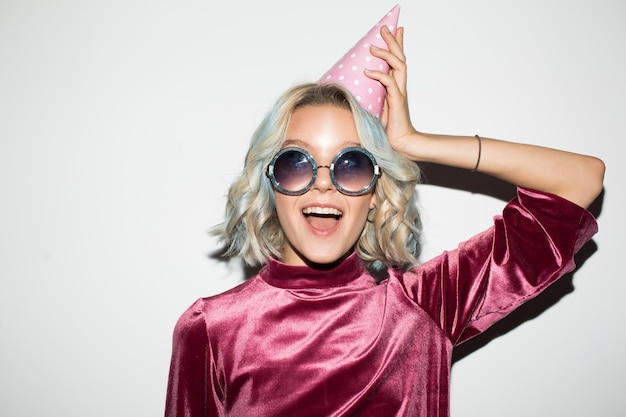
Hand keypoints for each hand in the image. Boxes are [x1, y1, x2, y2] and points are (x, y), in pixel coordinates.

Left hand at [365, 25, 418, 156]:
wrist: (400, 143)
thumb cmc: (388, 128)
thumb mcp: (377, 108)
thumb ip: (372, 96)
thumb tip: (357, 90)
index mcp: (396, 86)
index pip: (398, 61)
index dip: (397, 45)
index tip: (396, 30)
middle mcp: (400, 86)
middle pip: (400, 57)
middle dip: (393, 41)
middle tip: (386, 28)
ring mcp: (399, 92)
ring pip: (398, 65)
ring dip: (386, 53)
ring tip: (374, 46)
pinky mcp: (397, 101)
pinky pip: (389, 82)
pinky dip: (378, 74)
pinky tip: (368, 71)